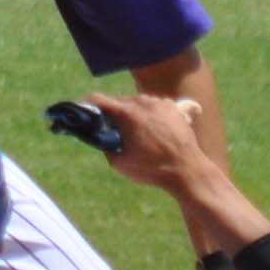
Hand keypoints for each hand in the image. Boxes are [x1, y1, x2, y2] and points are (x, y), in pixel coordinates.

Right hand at [82, 92, 206, 191]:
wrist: (185, 170)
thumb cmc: (151, 169)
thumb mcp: (118, 162)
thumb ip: (105, 145)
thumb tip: (101, 136)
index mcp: (126, 113)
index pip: (98, 99)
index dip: (87, 104)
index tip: (83, 110)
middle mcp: (142, 102)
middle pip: (119, 101)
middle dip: (112, 112)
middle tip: (110, 126)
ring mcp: (159, 102)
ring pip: (137, 102)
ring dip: (132, 112)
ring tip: (134, 130)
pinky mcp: (173, 107)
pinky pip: (154, 106)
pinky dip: (149, 113)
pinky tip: (151, 128)